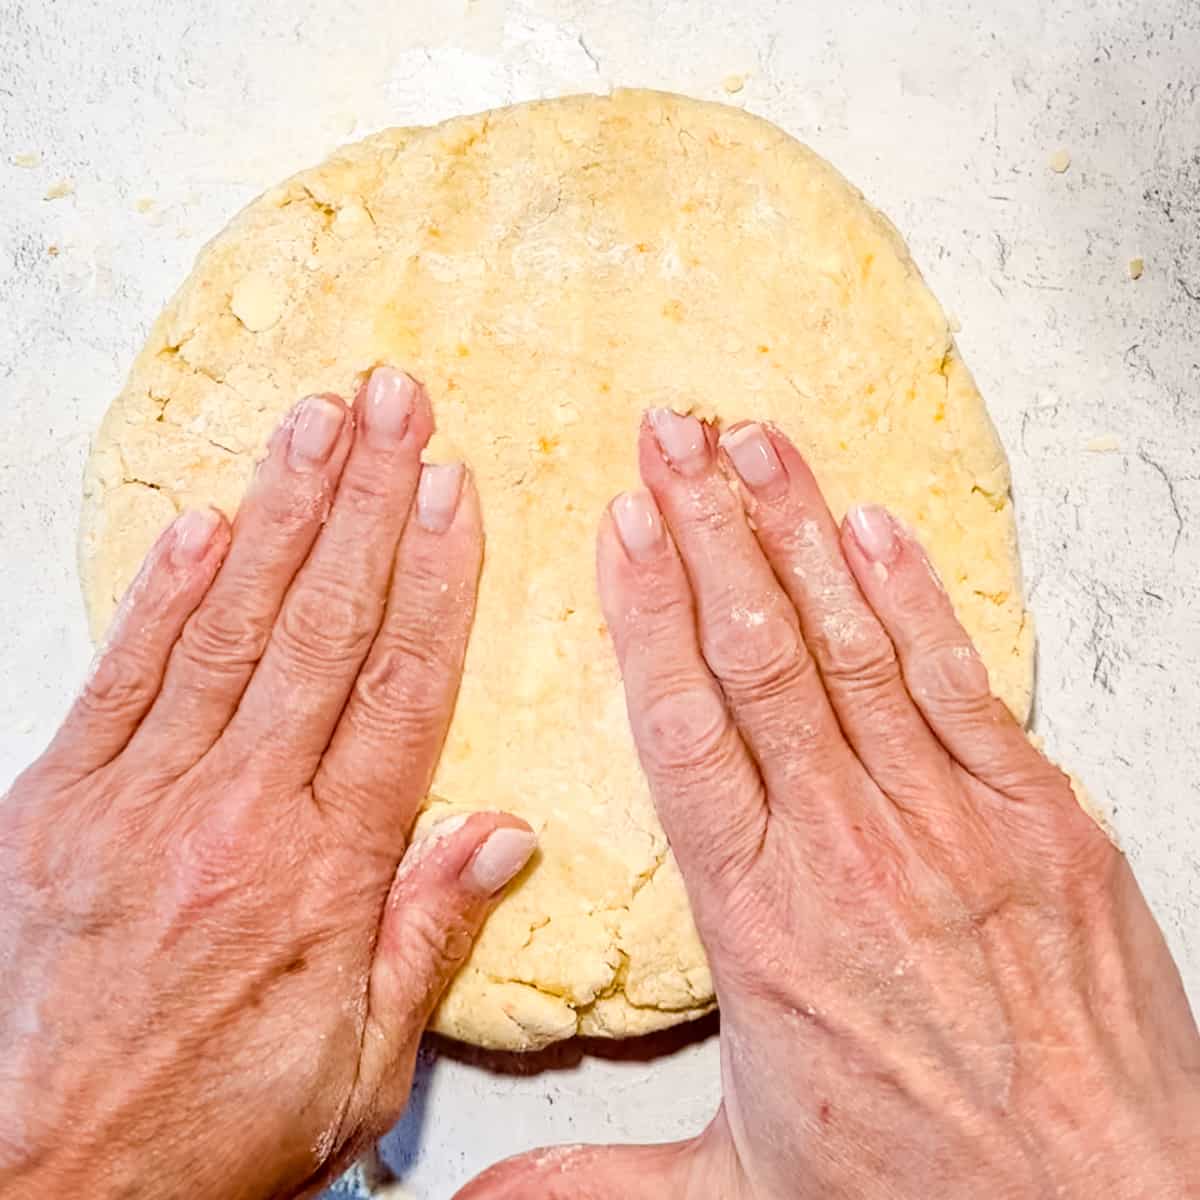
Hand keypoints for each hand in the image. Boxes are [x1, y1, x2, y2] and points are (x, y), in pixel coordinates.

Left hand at [0, 369, 534, 1198]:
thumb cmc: (217, 1129)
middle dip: (364, 501)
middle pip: (319, 628)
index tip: (451, 494)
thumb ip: (429, 934)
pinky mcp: (59, 803)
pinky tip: (202, 522)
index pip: (399, 692)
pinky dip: (163, 591)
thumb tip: (503, 834)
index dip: (433, 581)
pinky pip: (122, 675)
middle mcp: (234, 813)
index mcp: (322, 873)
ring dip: (279, 513)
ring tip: (315, 424)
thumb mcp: (362, 1064)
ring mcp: (137, 798)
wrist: (50, 1184)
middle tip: (393, 404)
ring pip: (227, 626)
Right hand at [459, 413, 1199, 1197]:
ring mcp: (950, 820)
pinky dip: (913, 598)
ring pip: (851, 644)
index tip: (620, 523)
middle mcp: (846, 845)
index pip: (683, 725)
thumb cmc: (920, 1194)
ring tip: (756, 443)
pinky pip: (962, 684)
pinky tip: (875, 528)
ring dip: (799, 532)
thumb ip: (588, 1179)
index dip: (648, 610)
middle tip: (671, 431)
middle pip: (756, 653)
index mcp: (758, 916)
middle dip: (707, 527)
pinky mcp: (1039, 819)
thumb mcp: (729, 1193)